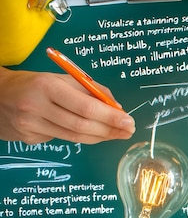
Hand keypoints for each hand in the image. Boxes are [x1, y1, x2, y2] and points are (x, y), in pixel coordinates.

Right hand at [0, 67, 134, 143]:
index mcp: (47, 86)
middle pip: (82, 125)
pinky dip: (82, 137)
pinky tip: (92, 134)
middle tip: (128, 131)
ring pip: (74, 137)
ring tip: (117, 134)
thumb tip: (116, 107)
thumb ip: (90, 90)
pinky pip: (63, 139)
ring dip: (100, 137)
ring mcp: (31, 125)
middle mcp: (37, 107)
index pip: (85, 107)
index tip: (128, 121)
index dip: (110, 117)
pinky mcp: (29, 139)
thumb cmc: (34, 84)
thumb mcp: (60, 78)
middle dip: (110, 130)